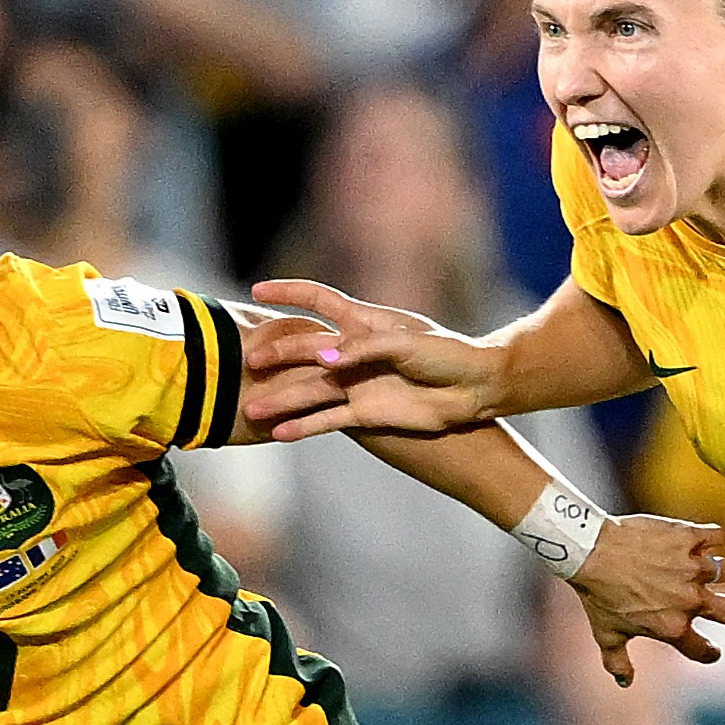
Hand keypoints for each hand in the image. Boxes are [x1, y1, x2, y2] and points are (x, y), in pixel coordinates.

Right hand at [246, 281, 510, 437]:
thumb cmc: (446, 353)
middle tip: (250, 363)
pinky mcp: (366, 412)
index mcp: (364, 321)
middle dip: (278, 354)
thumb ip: (364, 349)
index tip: (257, 291)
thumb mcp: (405, 344)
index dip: (289, 293)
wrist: (475, 388)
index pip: (318, 300)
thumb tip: (323, 359)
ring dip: (282, 400)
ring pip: (310, 390)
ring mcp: (357, 383)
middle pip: (306, 350)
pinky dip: (305, 426)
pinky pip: (328, 419)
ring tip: (251, 411)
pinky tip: (280, 433)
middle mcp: (354, 352)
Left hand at [566, 511, 724, 679]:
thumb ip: (618, 662)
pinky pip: (717, 538)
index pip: (703, 650)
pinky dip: (715, 540)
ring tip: (716, 568)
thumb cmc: (597, 594)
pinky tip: (708, 541)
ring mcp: (693, 568)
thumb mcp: (606, 634)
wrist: (591, 551)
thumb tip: (625, 682)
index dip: (709, 654)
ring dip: (722, 572)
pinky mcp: (690, 538)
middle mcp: (689, 600)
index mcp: (672, 628)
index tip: (712, 652)